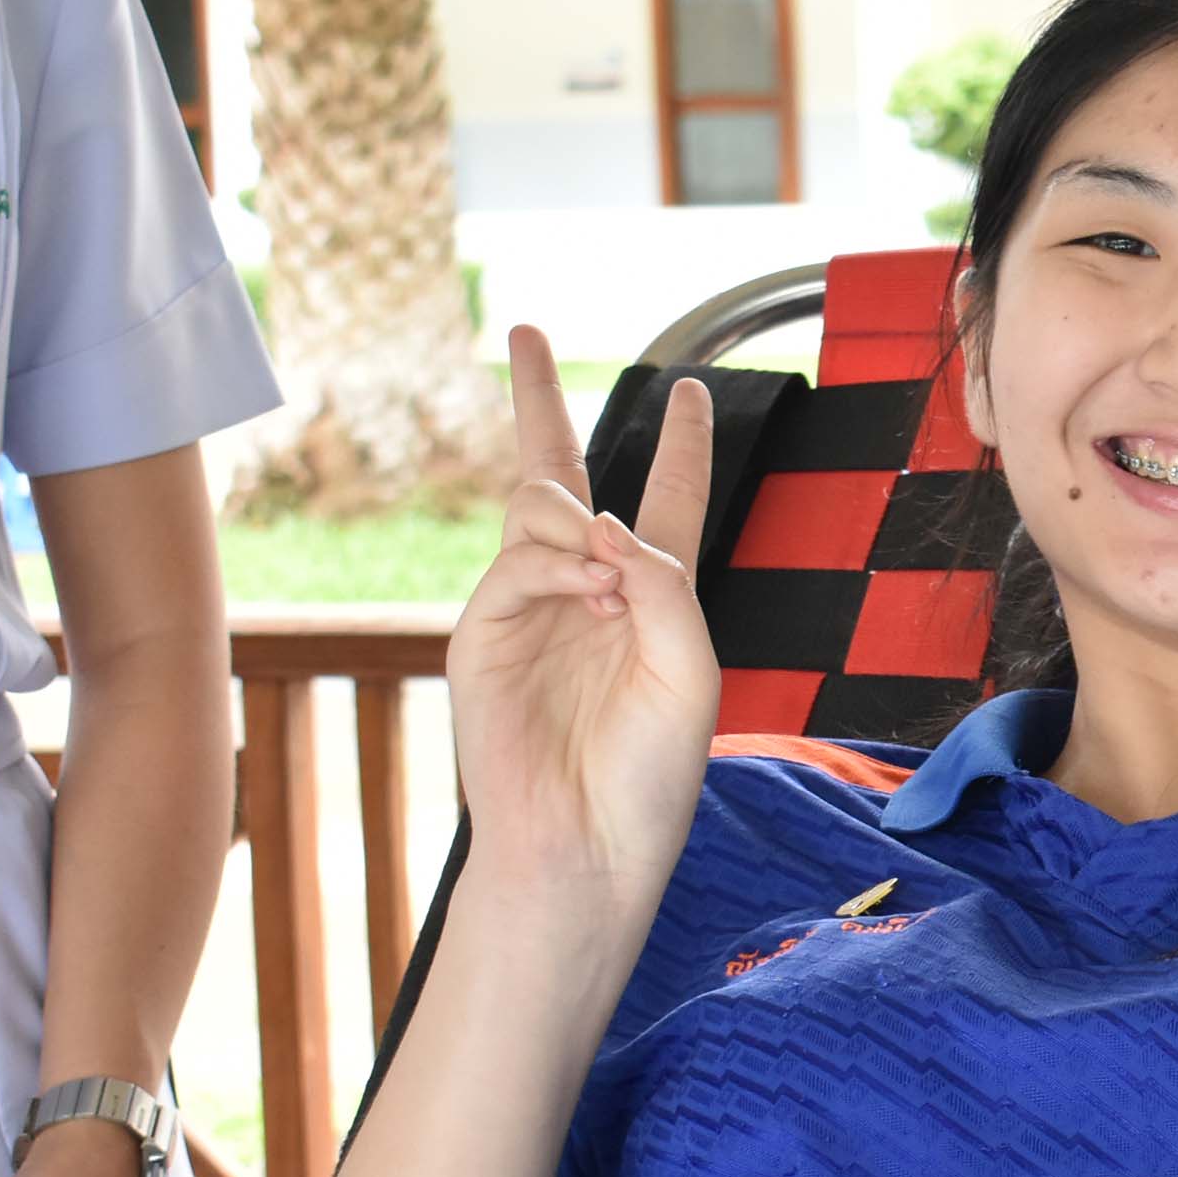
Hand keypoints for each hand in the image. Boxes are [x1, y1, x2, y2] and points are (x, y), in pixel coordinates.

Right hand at [450, 330, 718, 920]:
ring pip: (540, 510)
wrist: (589, 845)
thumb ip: (663, 586)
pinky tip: (588, 595)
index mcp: (651, 600)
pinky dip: (557, 567)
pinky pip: (518, 563)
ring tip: (605, 577)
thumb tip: (603, 522)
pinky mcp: (485, 635)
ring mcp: (530, 609)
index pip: (665, 503)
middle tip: (525, 331)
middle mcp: (586, 592)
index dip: (681, 447)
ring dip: (578, 520)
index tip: (692, 390)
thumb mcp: (690, 669)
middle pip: (561, 476)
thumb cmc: (650, 772)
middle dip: (537, 400)